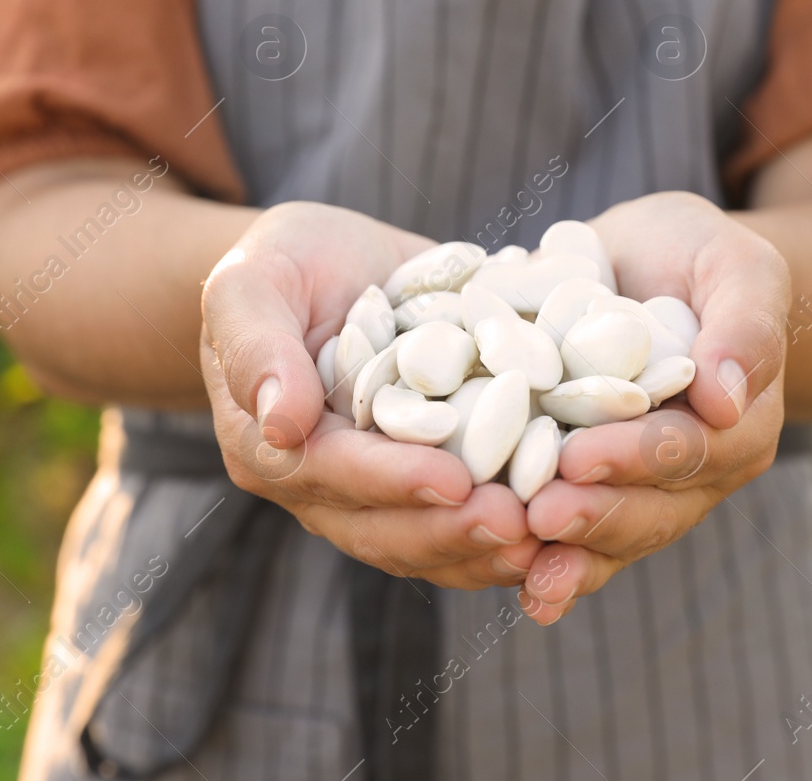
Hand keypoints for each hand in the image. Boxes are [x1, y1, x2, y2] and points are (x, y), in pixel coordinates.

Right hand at [200, 202, 539, 589]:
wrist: (327, 266)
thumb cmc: (282, 263)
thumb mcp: (251, 281)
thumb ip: (255, 344)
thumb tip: (281, 422)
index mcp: (271, 445)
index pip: (332, 473)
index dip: (393, 481)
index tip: (455, 481)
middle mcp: (324, 485)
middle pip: (385, 529)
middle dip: (453, 530)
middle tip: (521, 524)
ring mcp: (378, 492)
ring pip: (428, 544)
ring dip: (488, 548)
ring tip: (549, 538)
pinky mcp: (428, 480)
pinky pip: (463, 522)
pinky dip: (508, 531)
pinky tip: (561, 526)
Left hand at [518, 192, 788, 621]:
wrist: (646, 268)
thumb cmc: (695, 256)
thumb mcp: (733, 264)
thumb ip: (744, 324)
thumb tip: (725, 401)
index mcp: (740, 422)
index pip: (690, 446)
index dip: (638, 455)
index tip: (581, 455)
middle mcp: (699, 472)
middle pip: (652, 508)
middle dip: (595, 514)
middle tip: (539, 514)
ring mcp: (647, 493)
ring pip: (615, 538)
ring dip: (570, 556)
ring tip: (520, 563)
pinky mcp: (596, 495)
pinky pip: (581, 544)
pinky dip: (554, 571)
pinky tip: (526, 597)